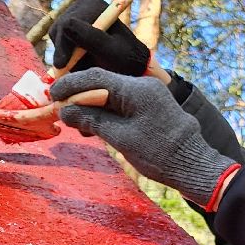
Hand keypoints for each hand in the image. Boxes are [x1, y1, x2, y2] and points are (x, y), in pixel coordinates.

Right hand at [49, 0, 149, 75]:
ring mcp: (76, 12)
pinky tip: (75, 60)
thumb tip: (66, 24)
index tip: (62, 65)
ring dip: (62, 51)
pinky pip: (57, 38)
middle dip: (61, 49)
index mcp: (95, 5)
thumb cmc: (125, 59)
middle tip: (63, 69)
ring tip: (75, 65)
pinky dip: (63, 51)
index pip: (67, 23)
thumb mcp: (110, 51)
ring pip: (56, 33)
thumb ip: (90, 37)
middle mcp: (84, 4)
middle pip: (59, 26)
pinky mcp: (70, 23)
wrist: (129, 63)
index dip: (63, 45)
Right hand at [51, 67, 234, 205]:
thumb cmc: (159, 154)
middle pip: (102, 84)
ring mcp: (149, 95)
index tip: (51, 95)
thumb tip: (66, 110)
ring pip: (111, 94)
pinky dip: (105, 112)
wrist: (193, 166)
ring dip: (91, 106)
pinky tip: (92, 126)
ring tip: (73, 123)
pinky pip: (122, 103)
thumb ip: (92, 120)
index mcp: (137, 89)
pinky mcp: (151, 106)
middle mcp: (144, 86)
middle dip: (78, 96)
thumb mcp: (120, 138)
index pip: (95, 78)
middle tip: (58, 110)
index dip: (70, 85)